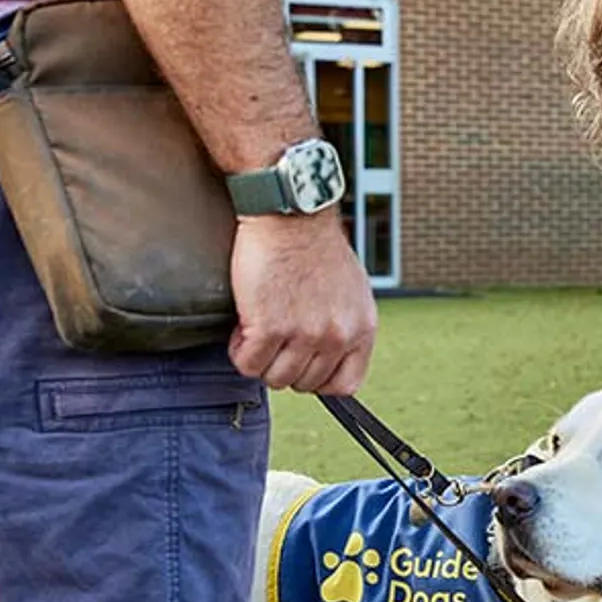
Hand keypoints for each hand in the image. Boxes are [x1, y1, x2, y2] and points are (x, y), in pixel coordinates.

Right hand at [228, 212, 377, 394]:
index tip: (301, 363)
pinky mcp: (271, 326)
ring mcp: (306, 334)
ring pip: (274, 378)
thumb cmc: (316, 248)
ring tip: (258, 327)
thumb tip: (331, 357)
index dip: (317, 380)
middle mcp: (338, 335)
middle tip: (273, 336)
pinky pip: (248, 363)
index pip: (345, 385)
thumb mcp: (351, 292)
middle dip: (283, 363)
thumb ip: (345, 326)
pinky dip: (239, 349)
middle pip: (303, 383)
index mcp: (362, 329)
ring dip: (259, 358)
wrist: (291, 216)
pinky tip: (244, 324)